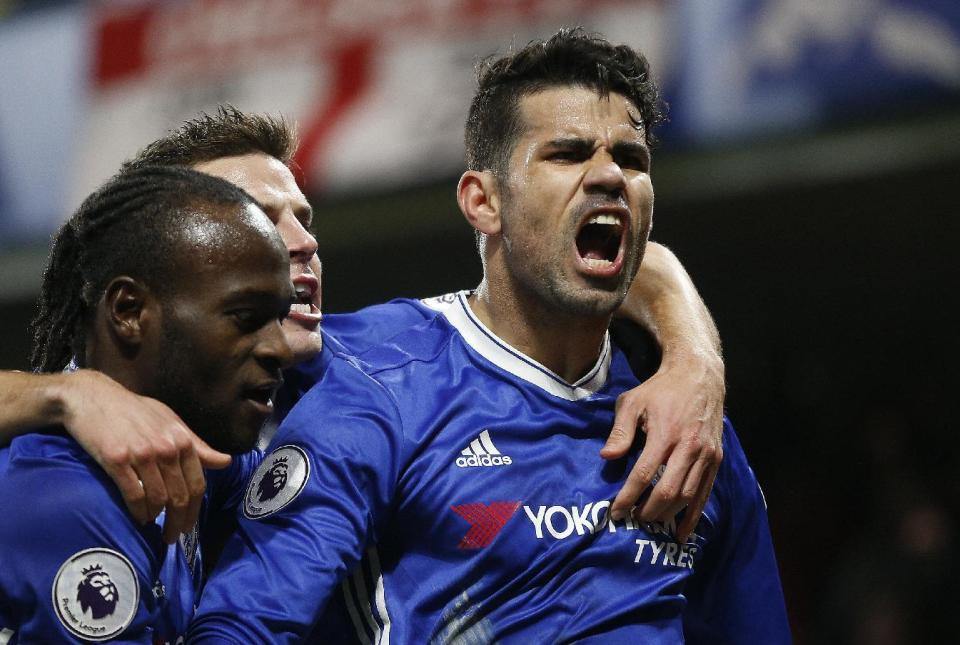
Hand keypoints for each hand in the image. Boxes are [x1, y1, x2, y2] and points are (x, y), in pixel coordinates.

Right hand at [61, 370, 231, 542]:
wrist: (91, 398)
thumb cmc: (133, 410)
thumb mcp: (170, 421)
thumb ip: (197, 445)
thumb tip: (226, 462)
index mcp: (182, 439)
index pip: (197, 483)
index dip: (195, 510)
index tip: (189, 527)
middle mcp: (166, 448)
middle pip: (181, 496)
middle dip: (178, 522)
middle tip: (172, 537)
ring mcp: (142, 454)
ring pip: (158, 499)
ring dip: (156, 518)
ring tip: (152, 526)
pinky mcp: (117, 461)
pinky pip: (134, 496)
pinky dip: (138, 513)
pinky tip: (138, 518)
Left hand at [600, 348, 724, 542]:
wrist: (699, 377)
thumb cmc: (660, 391)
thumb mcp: (633, 402)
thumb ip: (620, 431)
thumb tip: (606, 458)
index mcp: (666, 433)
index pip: (644, 474)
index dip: (628, 497)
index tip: (616, 512)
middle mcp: (689, 447)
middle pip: (668, 491)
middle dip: (648, 511)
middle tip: (633, 520)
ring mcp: (707, 455)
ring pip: (688, 496)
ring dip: (668, 515)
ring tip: (651, 525)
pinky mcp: (717, 459)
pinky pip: (705, 494)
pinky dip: (693, 516)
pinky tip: (681, 532)